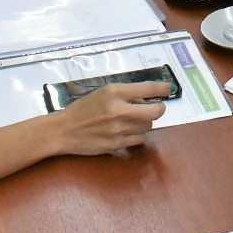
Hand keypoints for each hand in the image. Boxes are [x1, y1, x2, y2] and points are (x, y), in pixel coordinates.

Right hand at [48, 82, 166, 155]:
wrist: (63, 130)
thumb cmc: (83, 109)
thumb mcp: (102, 92)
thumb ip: (124, 94)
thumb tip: (146, 98)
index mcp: (114, 92)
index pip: (147, 88)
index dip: (162, 88)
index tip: (168, 88)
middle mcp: (118, 110)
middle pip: (154, 111)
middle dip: (159, 109)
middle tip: (156, 107)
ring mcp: (118, 129)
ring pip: (148, 126)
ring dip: (146, 122)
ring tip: (135, 120)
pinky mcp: (117, 144)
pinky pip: (139, 140)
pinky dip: (138, 135)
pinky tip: (130, 131)